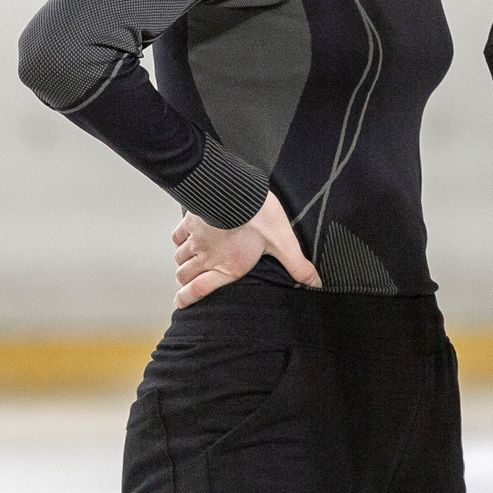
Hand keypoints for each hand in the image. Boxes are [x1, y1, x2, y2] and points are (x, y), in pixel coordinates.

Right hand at [171, 193, 319, 306]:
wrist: (235, 190)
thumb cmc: (259, 216)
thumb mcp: (283, 242)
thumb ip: (297, 265)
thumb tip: (314, 283)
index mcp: (228, 266)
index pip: (199, 289)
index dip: (187, 299)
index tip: (181, 303)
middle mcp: (207, 256)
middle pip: (185, 275)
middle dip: (184, 281)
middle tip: (186, 284)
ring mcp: (196, 239)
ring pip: (180, 257)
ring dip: (182, 263)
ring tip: (187, 265)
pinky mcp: (191, 221)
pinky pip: (177, 236)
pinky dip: (178, 242)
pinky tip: (183, 240)